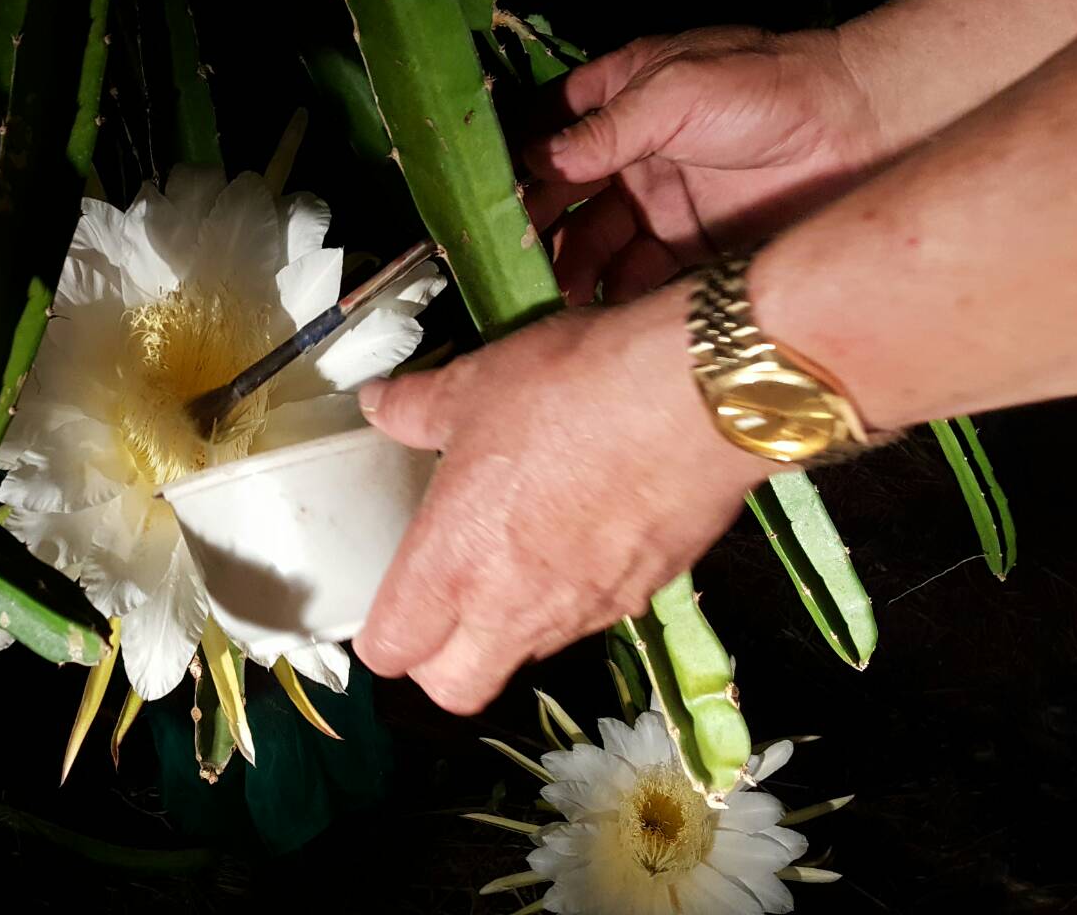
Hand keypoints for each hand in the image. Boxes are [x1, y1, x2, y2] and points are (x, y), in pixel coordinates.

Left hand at [353, 283, 775, 713]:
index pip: (392, 651)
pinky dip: (574, 595)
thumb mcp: (473, 387)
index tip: (387, 600)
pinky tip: (582, 534)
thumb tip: (379, 404)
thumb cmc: (569, 392)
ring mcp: (584, 611)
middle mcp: (513, 608)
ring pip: (526, 655)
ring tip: (515, 554)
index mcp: (453, 564)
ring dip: (509, 626)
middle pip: (457, 688)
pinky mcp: (642, 596)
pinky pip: (591, 619)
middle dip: (440, 662)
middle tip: (441, 602)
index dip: (381, 636)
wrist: (697, 398)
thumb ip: (414, 409)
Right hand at [522, 26, 882, 305]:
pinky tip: (589, 313)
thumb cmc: (772, 87)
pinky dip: (609, 297)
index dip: (515, 166)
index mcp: (620, 99)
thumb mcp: (679, 91)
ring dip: (567, 270)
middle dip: (532, 230)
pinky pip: (633, 278)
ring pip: (590, 244)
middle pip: (560, 199)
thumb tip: (542, 159)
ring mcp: (656, 205)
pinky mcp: (686, 249)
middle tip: (511, 262)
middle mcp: (630, 154)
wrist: (864, 130)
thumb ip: (609, 129)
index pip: (547, 133)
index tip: (486, 201)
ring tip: (548, 297)